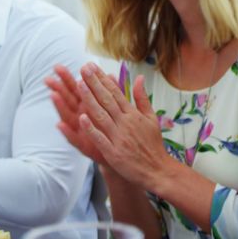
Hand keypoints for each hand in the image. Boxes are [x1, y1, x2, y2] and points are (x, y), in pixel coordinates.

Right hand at [46, 64, 107, 166]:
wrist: (124, 155)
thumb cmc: (116, 131)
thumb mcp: (116, 110)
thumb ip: (112, 93)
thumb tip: (111, 75)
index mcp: (89, 107)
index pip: (76, 90)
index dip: (67, 79)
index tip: (57, 67)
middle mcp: (82, 118)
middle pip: (68, 101)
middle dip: (59, 90)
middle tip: (48, 78)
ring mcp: (82, 132)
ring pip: (68, 117)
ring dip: (60, 107)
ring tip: (53, 96)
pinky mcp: (85, 146)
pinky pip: (74, 139)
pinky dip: (67, 132)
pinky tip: (59, 125)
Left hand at [77, 63, 169, 189]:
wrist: (158, 170)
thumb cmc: (153, 144)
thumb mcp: (152, 118)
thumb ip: (142, 98)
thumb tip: (139, 78)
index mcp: (133, 114)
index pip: (115, 92)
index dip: (102, 79)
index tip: (92, 67)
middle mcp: (125, 123)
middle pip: (106, 100)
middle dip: (94, 83)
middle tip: (83, 69)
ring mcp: (118, 138)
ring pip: (101, 115)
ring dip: (89, 100)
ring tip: (79, 85)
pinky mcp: (113, 153)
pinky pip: (100, 138)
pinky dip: (91, 129)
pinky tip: (82, 118)